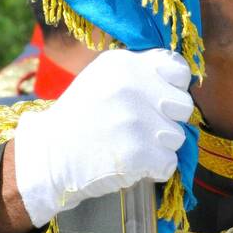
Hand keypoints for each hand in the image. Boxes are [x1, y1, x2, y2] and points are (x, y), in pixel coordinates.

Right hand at [12, 49, 192, 226]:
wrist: (48, 157)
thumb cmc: (83, 117)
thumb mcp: (104, 79)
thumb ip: (142, 74)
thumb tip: (183, 82)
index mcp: (124, 64)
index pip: (179, 69)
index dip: (173, 88)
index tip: (156, 100)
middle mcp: (131, 86)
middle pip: (184, 106)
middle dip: (167, 120)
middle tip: (138, 127)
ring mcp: (135, 120)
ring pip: (178, 137)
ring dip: (159, 146)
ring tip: (128, 144)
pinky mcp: (138, 153)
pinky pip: (169, 163)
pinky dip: (154, 168)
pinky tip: (129, 161)